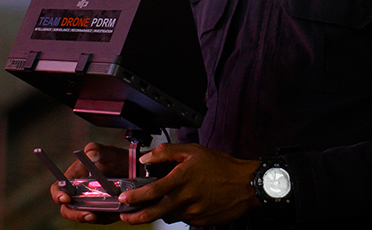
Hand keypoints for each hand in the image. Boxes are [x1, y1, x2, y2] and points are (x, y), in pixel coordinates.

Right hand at [50, 142, 128, 223]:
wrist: (134, 169)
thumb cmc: (115, 158)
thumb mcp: (108, 152)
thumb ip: (97, 149)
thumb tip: (90, 154)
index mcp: (74, 178)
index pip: (58, 188)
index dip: (58, 195)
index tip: (65, 198)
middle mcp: (79, 193)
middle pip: (68, 208)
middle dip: (74, 214)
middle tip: (87, 214)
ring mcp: (90, 203)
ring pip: (83, 216)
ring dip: (89, 218)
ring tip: (97, 215)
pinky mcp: (102, 211)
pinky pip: (100, 218)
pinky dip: (104, 218)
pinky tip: (113, 213)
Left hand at [117, 143, 259, 226]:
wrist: (247, 184)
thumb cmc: (222, 166)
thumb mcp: (194, 151)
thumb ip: (168, 152)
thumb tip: (147, 157)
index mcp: (182, 178)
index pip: (152, 191)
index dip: (135, 196)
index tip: (124, 198)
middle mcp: (186, 198)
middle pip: (154, 212)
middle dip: (136, 217)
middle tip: (126, 217)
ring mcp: (194, 212)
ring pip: (169, 216)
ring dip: (159, 213)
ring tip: (153, 207)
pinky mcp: (201, 221)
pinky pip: (183, 219)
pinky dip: (178, 213)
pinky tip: (181, 205)